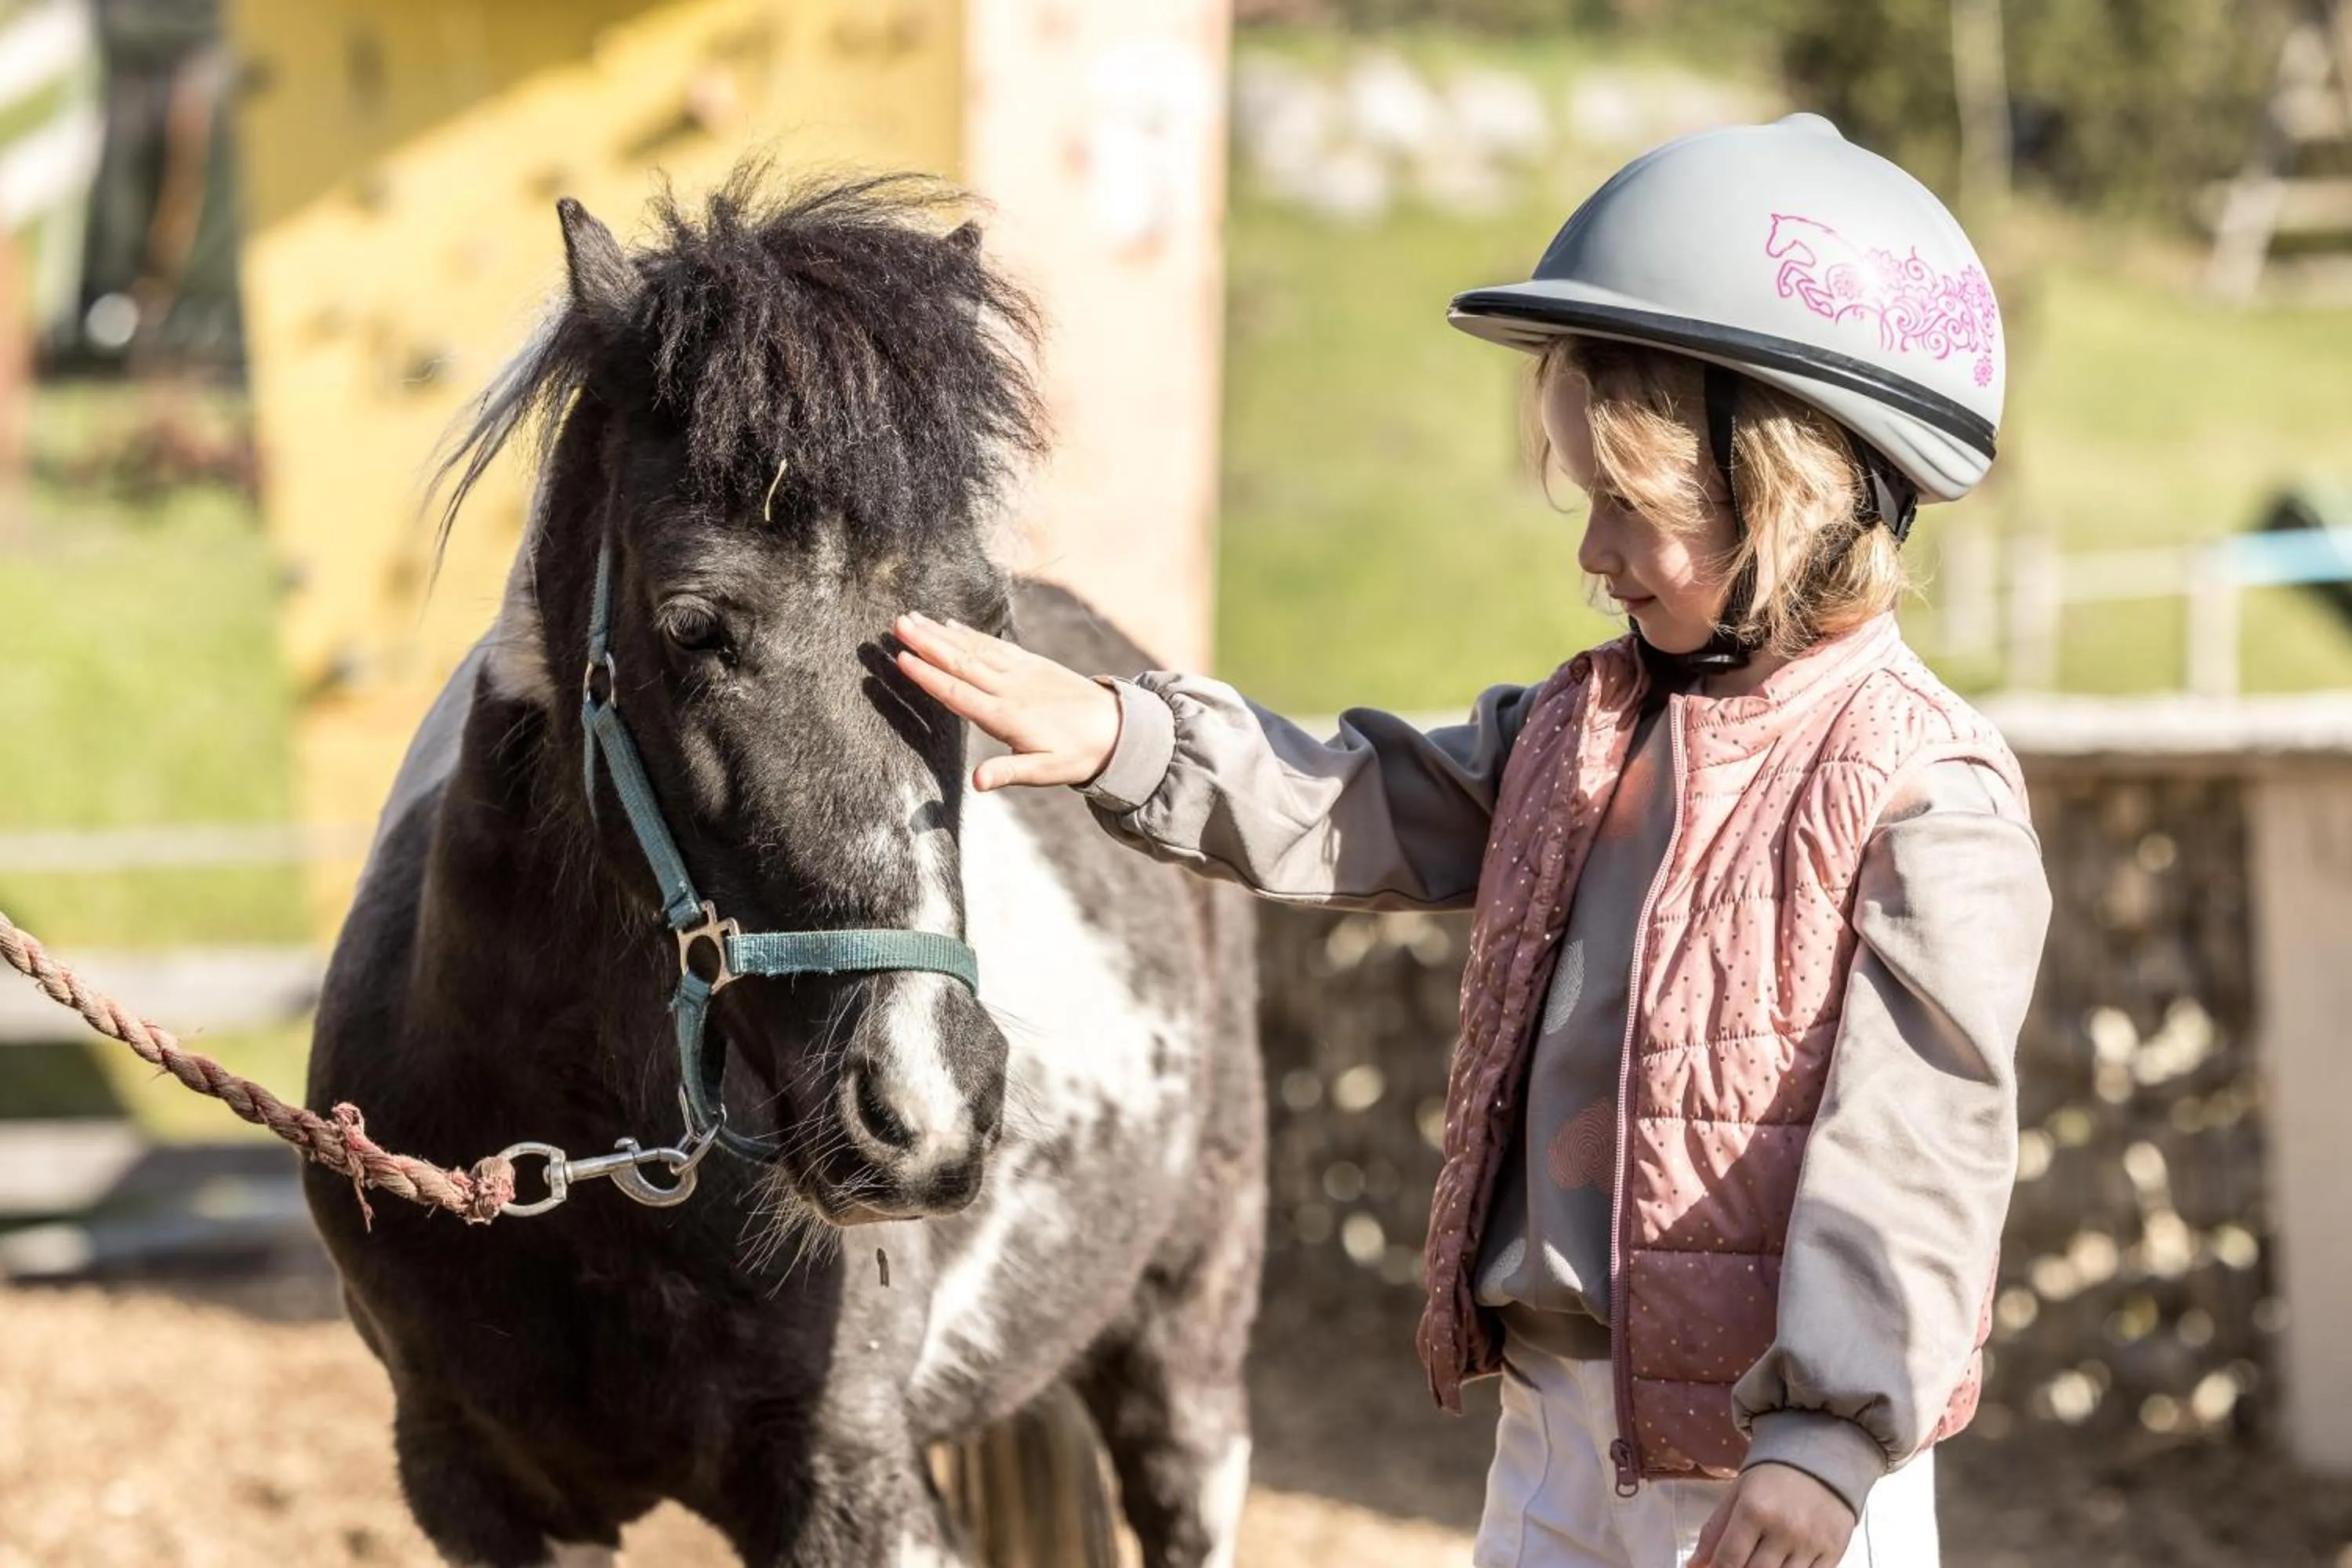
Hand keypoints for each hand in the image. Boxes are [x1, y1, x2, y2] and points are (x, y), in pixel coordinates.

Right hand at [893, 612, 1122, 790]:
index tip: (902, 658)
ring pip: (974, 649)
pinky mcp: (1031, 664)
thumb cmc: (1078, 755)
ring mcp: (1020, 672)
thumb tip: (977, 782)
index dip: (928, 676)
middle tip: (897, 624)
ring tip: (913, 618)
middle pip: (961, 663)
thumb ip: (1008, 772)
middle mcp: (1010, 688)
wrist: (1117, 729)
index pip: (959, 694)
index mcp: (1007, 716)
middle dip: (927, 643)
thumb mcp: (1044, 772)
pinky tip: (951, 624)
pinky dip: (970, 634)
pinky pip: (995, 645)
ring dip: (941, 633)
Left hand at [1690, 1464, 1856, 1567]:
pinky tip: (1782, 1565)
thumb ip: (1713, 1532)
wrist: (1821, 1462)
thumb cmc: (1771, 1480)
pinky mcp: (1833, 1552)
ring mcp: (1811, 1543)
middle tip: (1739, 1563)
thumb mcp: (1736, 1495)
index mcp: (1754, 1509)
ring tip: (1758, 1562)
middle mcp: (1784, 1528)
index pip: (1728, 1559)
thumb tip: (1693, 1566)